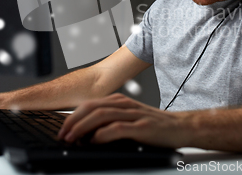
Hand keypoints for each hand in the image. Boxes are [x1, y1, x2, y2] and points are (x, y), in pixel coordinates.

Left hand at [57, 93, 187, 147]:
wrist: (180, 126)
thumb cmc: (153, 125)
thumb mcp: (128, 119)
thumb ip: (109, 122)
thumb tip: (85, 134)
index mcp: (118, 101)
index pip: (89, 105)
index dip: (72, 117)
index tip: (62, 130)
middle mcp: (124, 104)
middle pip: (91, 107)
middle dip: (73, 122)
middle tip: (62, 135)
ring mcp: (133, 114)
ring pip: (101, 115)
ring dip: (83, 127)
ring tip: (73, 139)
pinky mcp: (142, 127)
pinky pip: (118, 127)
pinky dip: (103, 134)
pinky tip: (95, 140)